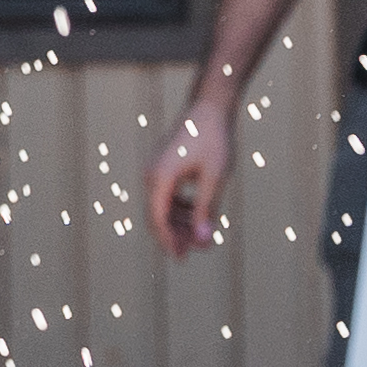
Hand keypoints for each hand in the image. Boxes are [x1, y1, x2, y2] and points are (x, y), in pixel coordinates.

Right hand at [144, 91, 232, 256]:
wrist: (209, 107)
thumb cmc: (213, 141)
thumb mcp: (214, 179)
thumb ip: (206, 211)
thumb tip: (203, 241)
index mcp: (160, 177)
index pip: (158, 218)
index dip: (169, 241)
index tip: (182, 258)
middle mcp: (152, 174)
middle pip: (157, 214)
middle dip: (175, 235)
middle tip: (196, 251)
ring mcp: (156, 168)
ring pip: (163, 205)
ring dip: (180, 222)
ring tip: (202, 234)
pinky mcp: (164, 164)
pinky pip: (167, 193)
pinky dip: (180, 206)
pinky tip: (198, 212)